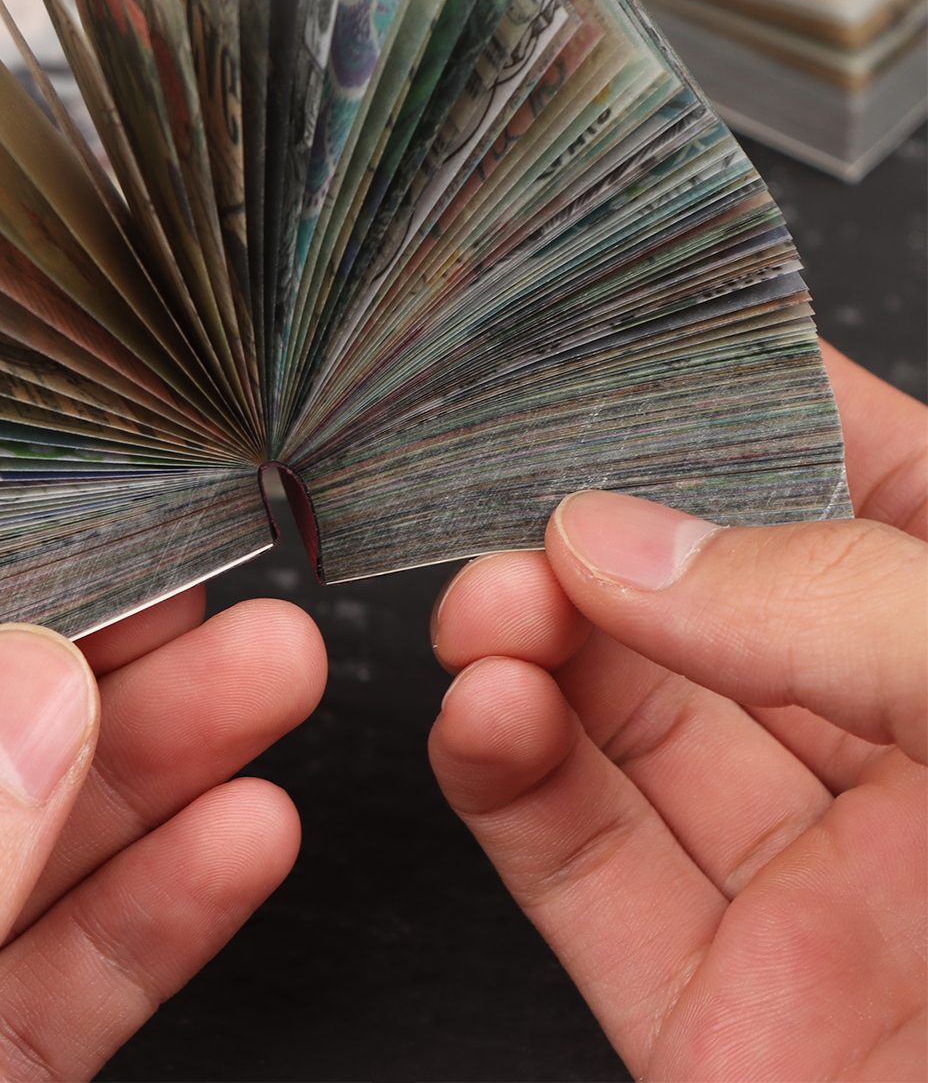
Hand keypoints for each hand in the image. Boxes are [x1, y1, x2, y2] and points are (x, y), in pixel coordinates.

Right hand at [430, 342, 925, 1081]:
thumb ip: (847, 609)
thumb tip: (624, 540)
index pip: (859, 476)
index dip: (730, 401)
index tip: (607, 355)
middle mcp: (915, 768)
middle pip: (706, 607)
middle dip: (595, 546)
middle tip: (518, 517)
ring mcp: (815, 896)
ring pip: (627, 731)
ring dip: (532, 653)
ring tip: (489, 616)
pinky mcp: (720, 1017)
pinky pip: (585, 873)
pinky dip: (510, 781)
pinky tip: (488, 716)